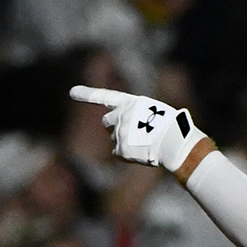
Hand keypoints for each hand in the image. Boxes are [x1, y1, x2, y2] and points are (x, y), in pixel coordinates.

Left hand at [69, 85, 210, 175]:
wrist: (175, 143)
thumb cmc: (172, 127)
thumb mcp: (155, 111)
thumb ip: (136, 114)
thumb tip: (129, 130)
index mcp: (130, 102)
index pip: (104, 96)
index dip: (87, 94)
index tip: (71, 92)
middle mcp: (120, 115)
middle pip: (106, 121)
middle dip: (113, 126)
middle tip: (127, 131)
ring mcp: (119, 132)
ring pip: (113, 138)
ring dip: (123, 140)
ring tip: (142, 143)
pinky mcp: (120, 148)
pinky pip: (118, 152)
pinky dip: (127, 154)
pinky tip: (141, 153)